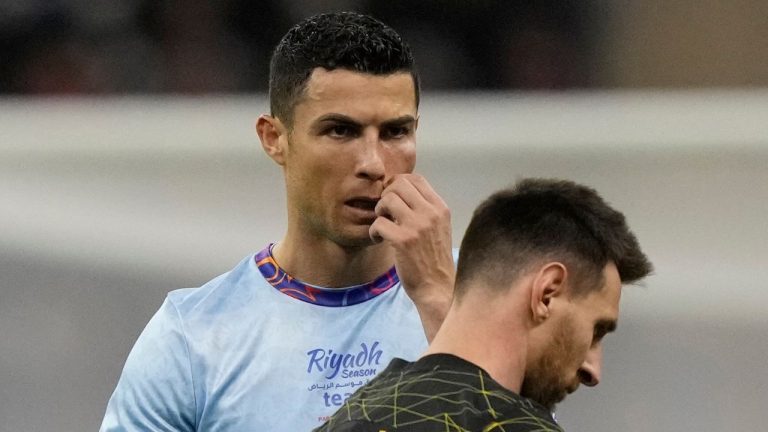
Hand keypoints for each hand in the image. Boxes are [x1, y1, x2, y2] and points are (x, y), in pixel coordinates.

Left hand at [369, 174, 454, 341]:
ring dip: (379, 211)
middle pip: (399, 184)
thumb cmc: (434, 259)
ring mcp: (417, 226)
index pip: (416, 179)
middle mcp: (431, 213)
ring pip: (387, 199)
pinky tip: (378, 240)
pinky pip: (378, 223)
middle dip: (386, 196)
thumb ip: (425, 209)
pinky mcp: (403, 241)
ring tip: (382, 226)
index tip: (393, 199)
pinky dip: (373, 231)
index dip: (398, 184)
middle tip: (385, 213)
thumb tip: (401, 190)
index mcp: (440, 208)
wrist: (437, 287)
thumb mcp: (438, 228)